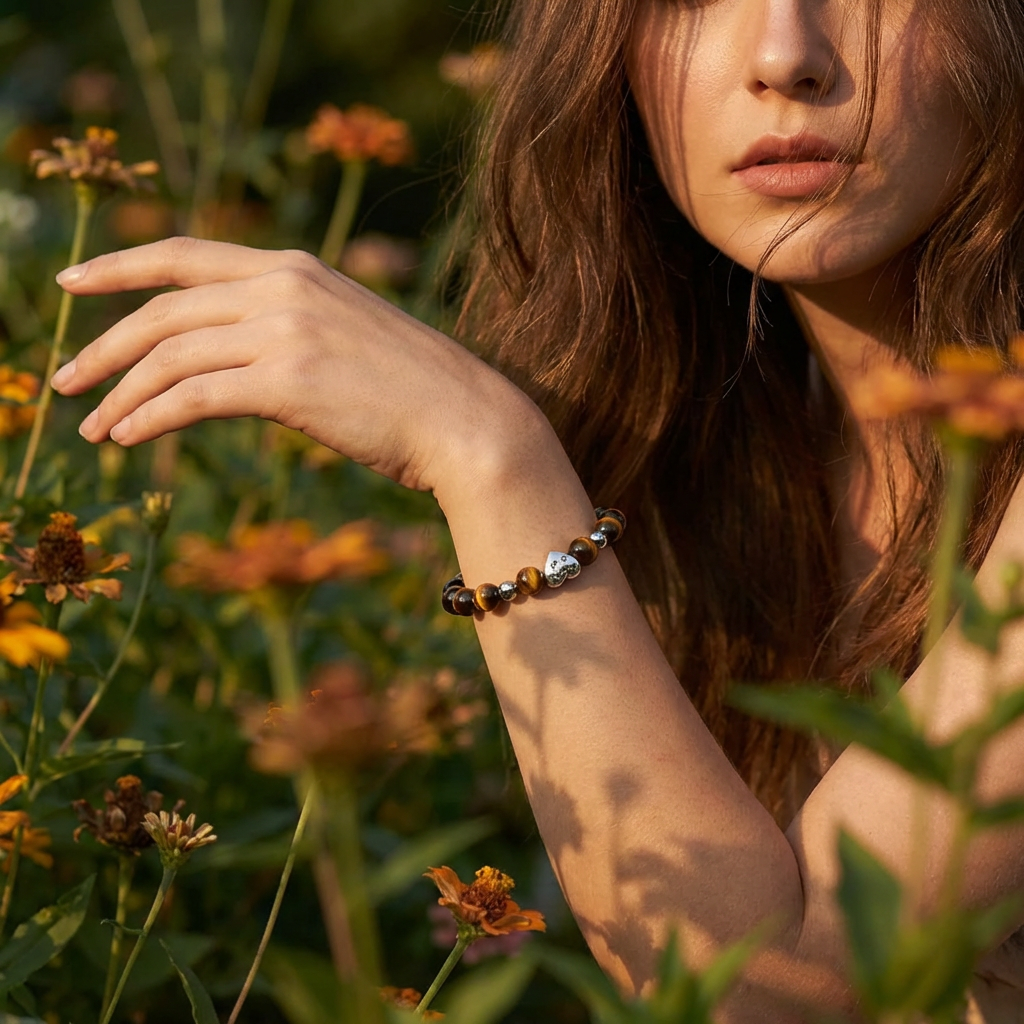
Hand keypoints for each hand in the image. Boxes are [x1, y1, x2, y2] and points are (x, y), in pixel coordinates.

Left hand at [50, 236, 529, 494]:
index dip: (118, 267)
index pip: (184, 255)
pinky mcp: (287, 382)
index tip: (71, 284)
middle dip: (102, 346)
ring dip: (118, 392)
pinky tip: (126, 438)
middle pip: (162, 309)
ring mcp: (284, 332)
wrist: (469, 421)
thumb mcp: (346, 338)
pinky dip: (148, 418)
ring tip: (91, 429)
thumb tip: (234, 361)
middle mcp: (282, 288)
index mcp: (295, 269)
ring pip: (168, 355)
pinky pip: (191, 397)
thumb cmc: (417, 393)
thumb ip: (289, 331)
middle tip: (63, 382)